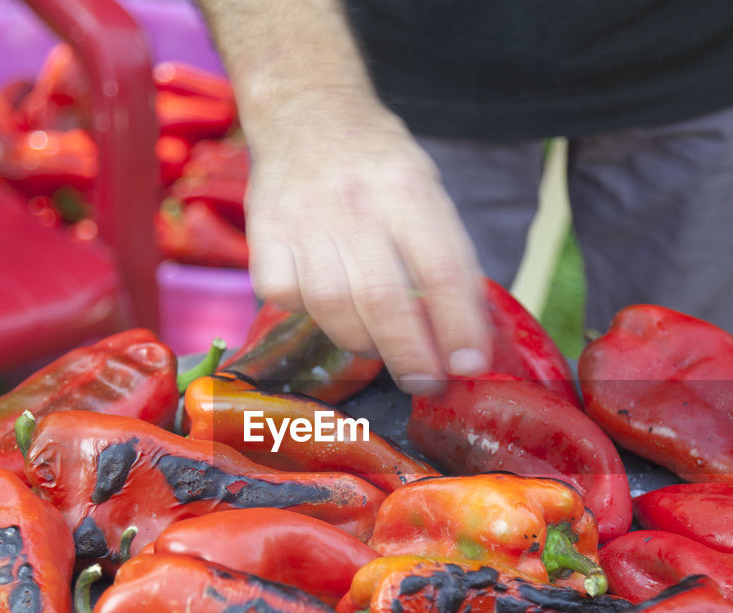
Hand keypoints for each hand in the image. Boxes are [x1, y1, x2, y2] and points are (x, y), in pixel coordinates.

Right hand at [244, 90, 491, 393]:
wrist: (306, 109)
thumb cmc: (379, 163)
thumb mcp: (427, 188)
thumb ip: (444, 252)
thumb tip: (466, 336)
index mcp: (407, 186)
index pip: (441, 269)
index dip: (457, 327)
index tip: (468, 367)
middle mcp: (354, 201)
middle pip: (383, 299)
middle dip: (410, 355)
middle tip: (425, 382)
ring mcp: (303, 217)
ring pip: (332, 307)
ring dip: (363, 344)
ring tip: (381, 351)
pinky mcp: (264, 231)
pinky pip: (283, 295)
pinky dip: (307, 315)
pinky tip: (326, 308)